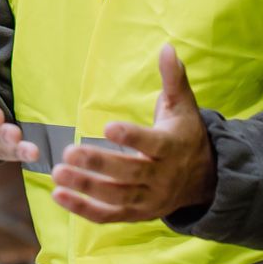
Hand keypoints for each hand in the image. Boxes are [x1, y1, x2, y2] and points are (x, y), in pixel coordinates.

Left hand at [50, 44, 216, 223]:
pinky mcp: (136, 214)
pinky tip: (58, 195)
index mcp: (171, 147)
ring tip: (57, 173)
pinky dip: (83, 209)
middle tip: (68, 152)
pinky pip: (108, 216)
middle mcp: (161, 177)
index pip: (150, 143)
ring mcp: (148, 199)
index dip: (130, 137)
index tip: (107, 127)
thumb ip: (173, 79)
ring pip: (115, 197)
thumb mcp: (183, 106)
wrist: (205, 180)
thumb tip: (167, 47)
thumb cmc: (185, 135)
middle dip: (98, 164)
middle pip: (128, 173)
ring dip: (85, 187)